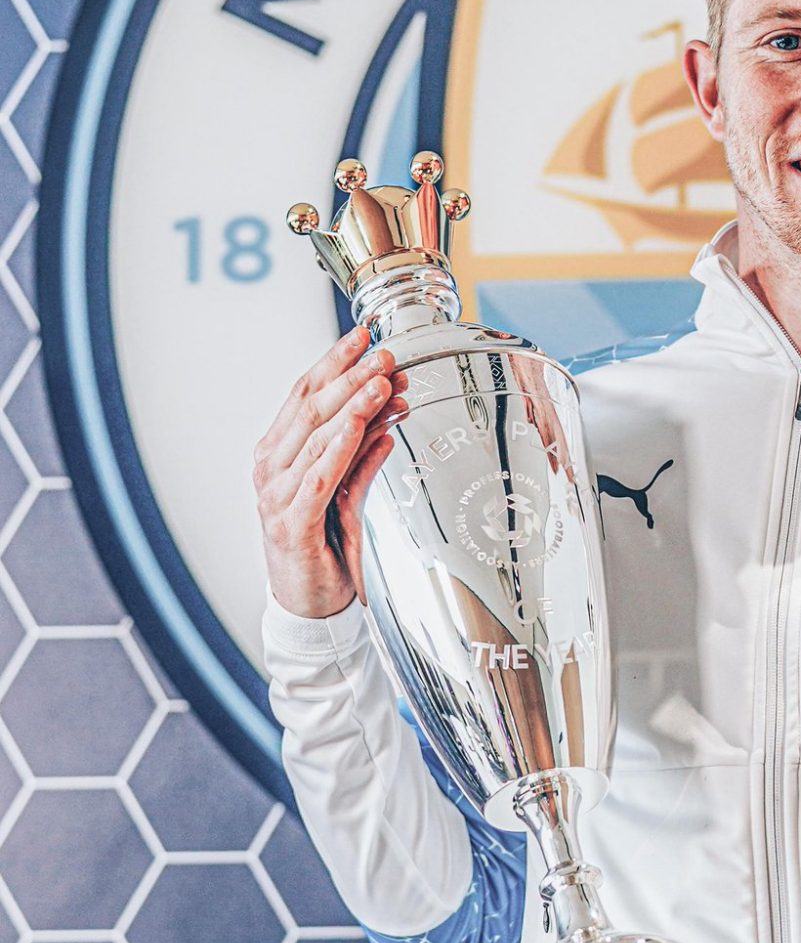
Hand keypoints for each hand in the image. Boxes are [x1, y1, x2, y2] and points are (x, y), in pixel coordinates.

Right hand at [253, 325, 405, 617]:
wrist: (310, 608)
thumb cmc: (325, 549)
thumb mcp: (347, 492)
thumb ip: (362, 456)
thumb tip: (386, 421)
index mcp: (279, 453)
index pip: (305, 394)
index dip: (334, 361)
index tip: (364, 334)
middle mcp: (271, 468)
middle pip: (310, 407)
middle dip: (349, 374)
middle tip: (383, 351)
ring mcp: (277, 495)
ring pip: (315, 437)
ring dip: (351, 403)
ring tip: (381, 379)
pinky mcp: (292, 524)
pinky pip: (318, 477)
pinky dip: (339, 447)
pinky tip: (357, 424)